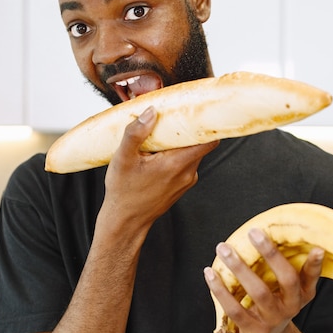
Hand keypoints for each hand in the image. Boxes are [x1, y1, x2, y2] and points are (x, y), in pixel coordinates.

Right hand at [102, 106, 218, 226]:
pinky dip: (175, 156)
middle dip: (186, 130)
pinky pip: (185, 164)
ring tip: (158, 140)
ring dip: (179, 144)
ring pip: (192, 153)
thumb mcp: (123, 158)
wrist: (126, 221)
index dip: (206, 124)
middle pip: (199, 143)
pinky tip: (156, 156)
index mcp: (177, 164)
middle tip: (170, 121)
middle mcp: (187, 173)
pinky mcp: (182, 185)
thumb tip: (150, 112)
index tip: (198, 112)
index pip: (209, 140)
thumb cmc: (124, 193)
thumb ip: (136, 133)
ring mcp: (187, 181)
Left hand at [204, 228, 323, 332]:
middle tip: (254, 232)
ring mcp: (271, 320)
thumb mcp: (295, 292)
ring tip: (224, 248)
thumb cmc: (279, 304)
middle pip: (285, 279)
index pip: (309, 277)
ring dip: (239, 268)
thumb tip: (315, 246)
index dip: (315, 265)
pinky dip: (220, 290)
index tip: (317, 248)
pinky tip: (210, 273)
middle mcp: (290, 307)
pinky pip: (234, 309)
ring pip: (258, 292)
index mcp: (301, 295)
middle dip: (270, 254)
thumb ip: (300, 271)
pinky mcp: (252, 331)